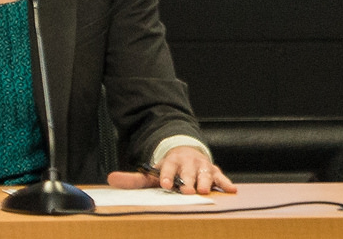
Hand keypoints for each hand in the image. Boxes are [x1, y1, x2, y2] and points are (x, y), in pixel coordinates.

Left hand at [109, 146, 235, 194]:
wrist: (185, 152)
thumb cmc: (167, 169)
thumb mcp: (150, 173)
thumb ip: (133, 179)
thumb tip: (111, 178)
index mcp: (170, 162)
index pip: (168, 168)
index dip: (166, 175)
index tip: (165, 184)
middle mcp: (187, 162)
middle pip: (188, 170)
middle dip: (188, 180)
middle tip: (187, 190)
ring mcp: (201, 165)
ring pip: (204, 172)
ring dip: (205, 181)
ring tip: (205, 190)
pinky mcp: (213, 170)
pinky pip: (220, 175)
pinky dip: (225, 182)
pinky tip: (231, 189)